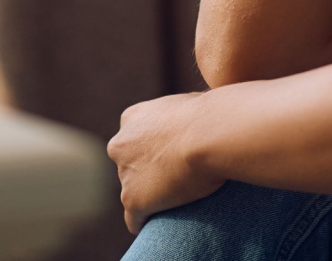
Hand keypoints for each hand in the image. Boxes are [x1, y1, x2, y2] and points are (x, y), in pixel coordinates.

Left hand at [107, 92, 225, 233]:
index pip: (134, 139)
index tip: (172, 159)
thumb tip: (198, 115)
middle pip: (129, 165)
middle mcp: (120, 144)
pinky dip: (144, 223)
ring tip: (175, 205)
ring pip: (132, 191)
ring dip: (149, 197)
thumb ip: (182, 113)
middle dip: (146, 173)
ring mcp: (125, 173)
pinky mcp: (133, 200)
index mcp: (132, 118)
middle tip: (176, 180)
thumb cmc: (211, 115)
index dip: (153, 151)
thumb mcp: (192, 103)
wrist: (209, 134)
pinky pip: (134, 219)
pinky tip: (158, 229)